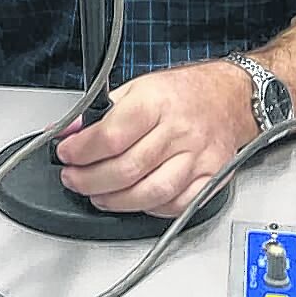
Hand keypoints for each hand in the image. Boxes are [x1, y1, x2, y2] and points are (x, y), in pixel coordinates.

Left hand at [55, 61, 258, 217]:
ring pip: (150, 193)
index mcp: (155, 102)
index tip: (66, 154)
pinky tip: (134, 200)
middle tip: (74, 178)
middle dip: (90, 180)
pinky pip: (176, 205)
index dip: (81, 151)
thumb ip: (100, 112)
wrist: (229, 96)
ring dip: (116, 201)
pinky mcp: (211, 178)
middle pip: (127, 169)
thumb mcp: (136, 88)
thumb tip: (67, 132)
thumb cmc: (181, 92)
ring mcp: (197, 157)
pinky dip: (150, 208)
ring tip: (98, 195)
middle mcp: (178, 130)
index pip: (111, 135)